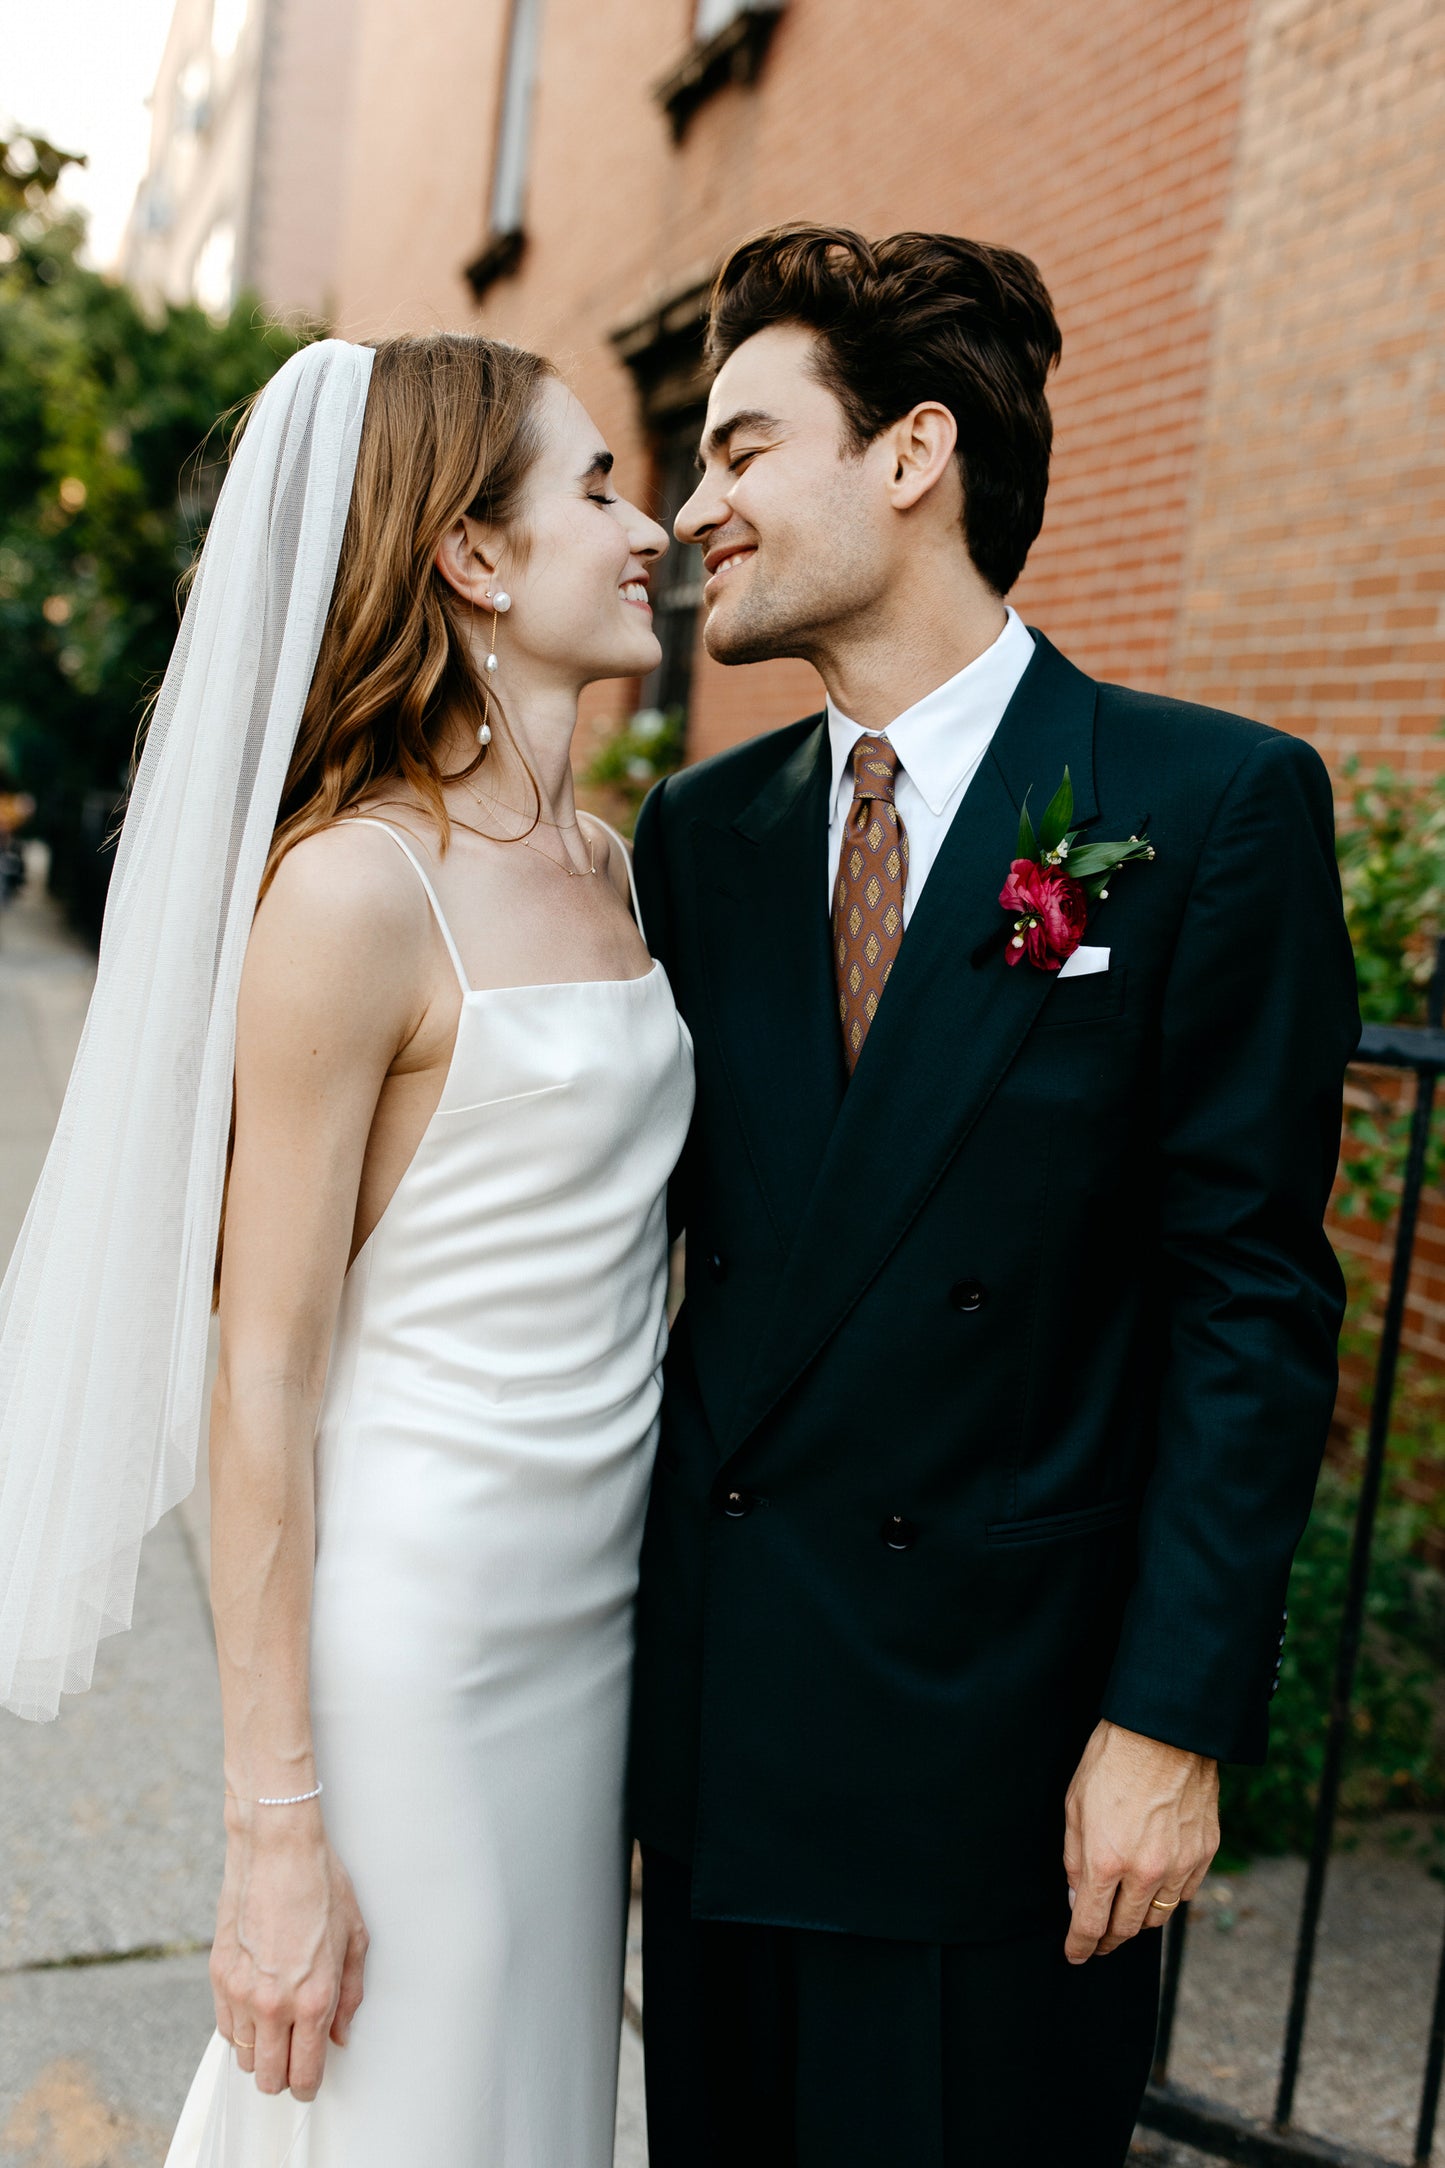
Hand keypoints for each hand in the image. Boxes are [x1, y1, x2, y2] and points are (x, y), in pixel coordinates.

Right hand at [209, 1807, 368, 2100]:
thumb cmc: (323, 1887)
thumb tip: (339, 2037)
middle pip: (269, 2078)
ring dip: (261, 2053)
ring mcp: (241, 1992)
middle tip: (294, 2060)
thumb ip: (350, 1995)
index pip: (305, 2073)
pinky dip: (241, 2030)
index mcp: (314, 1998)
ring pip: (244, 2058)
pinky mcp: (218, 1977)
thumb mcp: (355, 1938)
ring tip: (277, 2030)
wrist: (278, 1850)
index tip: (311, 2081)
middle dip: (284, 2077)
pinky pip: (226, 2029)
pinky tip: (257, 2010)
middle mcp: (275, 2004)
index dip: (309, 2085)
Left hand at [1062, 1719, 1218, 1964]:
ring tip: (1124, 1913)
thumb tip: (1078, 1898)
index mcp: (1107, 1861)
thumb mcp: (1075, 1805)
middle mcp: (1146, 1872)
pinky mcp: (1205, 1853)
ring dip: (1138, 1920)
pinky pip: (1185, 1892)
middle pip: (1127, 1929)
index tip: (1076, 1955)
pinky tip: (1155, 1884)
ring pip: (1158, 1915)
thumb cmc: (1112, 1759)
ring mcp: (1180, 1865)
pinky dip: (1167, 1895)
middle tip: (1098, 1939)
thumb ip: (1075, 1859)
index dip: (1081, 1946)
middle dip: (1108, 1939)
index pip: (1092, 1923)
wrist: (1165, 1730)